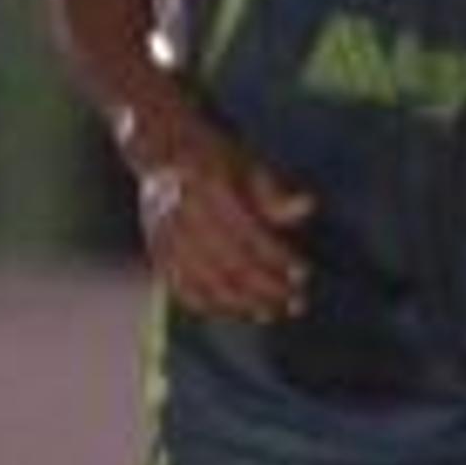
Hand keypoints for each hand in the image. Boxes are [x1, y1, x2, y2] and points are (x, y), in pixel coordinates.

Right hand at [123, 106, 312, 322]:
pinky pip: (183, 289)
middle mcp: (181, 214)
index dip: (277, 258)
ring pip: (206, 283)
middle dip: (266, 288)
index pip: (248, 233)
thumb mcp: (247, 163)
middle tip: (296, 302)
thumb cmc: (215, 156)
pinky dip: (211, 307)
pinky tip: (237, 312)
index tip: (304, 274)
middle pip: (229, 264)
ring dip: (243, 305)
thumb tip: (308, 208)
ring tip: (272, 313)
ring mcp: (164, 236)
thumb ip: (274, 193)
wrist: (160, 151)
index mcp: (207, 186)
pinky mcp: (157, 252)